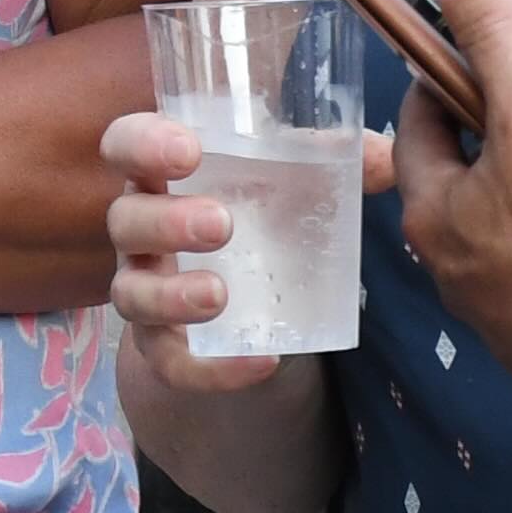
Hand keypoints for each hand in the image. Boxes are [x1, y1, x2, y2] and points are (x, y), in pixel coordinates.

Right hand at [103, 106, 392, 402]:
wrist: (247, 294)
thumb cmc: (259, 209)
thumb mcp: (290, 179)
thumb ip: (332, 160)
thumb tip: (386, 158)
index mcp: (162, 173)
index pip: (125, 143)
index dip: (143, 143)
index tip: (189, 150)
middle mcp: (143, 229)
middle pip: (125, 220)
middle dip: (166, 222)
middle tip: (222, 224)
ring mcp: (147, 289)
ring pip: (131, 294)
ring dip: (171, 295)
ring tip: (219, 295)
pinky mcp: (165, 346)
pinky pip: (172, 364)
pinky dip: (212, 369)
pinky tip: (261, 363)